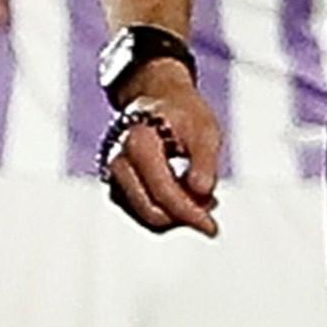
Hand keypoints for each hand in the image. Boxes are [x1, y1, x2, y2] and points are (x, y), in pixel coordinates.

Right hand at [100, 66, 225, 236]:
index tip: (213, 228)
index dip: (190, 214)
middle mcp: (118, 162)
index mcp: (138, 144)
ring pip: (145, 216)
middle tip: (212, 205)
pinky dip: (165, 212)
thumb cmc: (183, 112)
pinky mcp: (117, 186)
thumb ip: (205, 161)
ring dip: (176, 216)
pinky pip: (141, 212)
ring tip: (202, 196)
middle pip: (151, 211)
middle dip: (184, 217)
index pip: (163, 192)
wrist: (156, 98)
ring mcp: (113, 176)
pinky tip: (185, 196)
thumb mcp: (205, 129)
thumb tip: (203, 193)